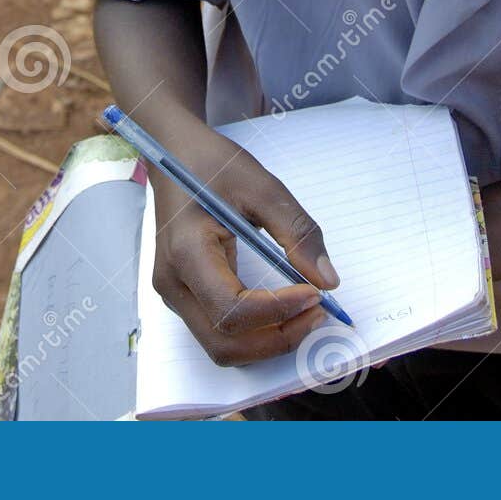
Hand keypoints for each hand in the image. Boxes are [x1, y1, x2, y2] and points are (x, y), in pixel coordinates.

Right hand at [150, 126, 339, 365]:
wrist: (174, 153)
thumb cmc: (213, 164)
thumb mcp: (262, 187)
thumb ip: (297, 232)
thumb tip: (327, 281)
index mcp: (186, 252)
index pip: (232, 310)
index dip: (278, 311)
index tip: (315, 294)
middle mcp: (173, 282)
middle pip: (224, 343)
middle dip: (276, 339)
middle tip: (317, 314)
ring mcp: (174, 292)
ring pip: (221, 346)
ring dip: (267, 342)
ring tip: (304, 313)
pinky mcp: (184, 293)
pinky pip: (219, 331)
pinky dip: (255, 333)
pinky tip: (282, 310)